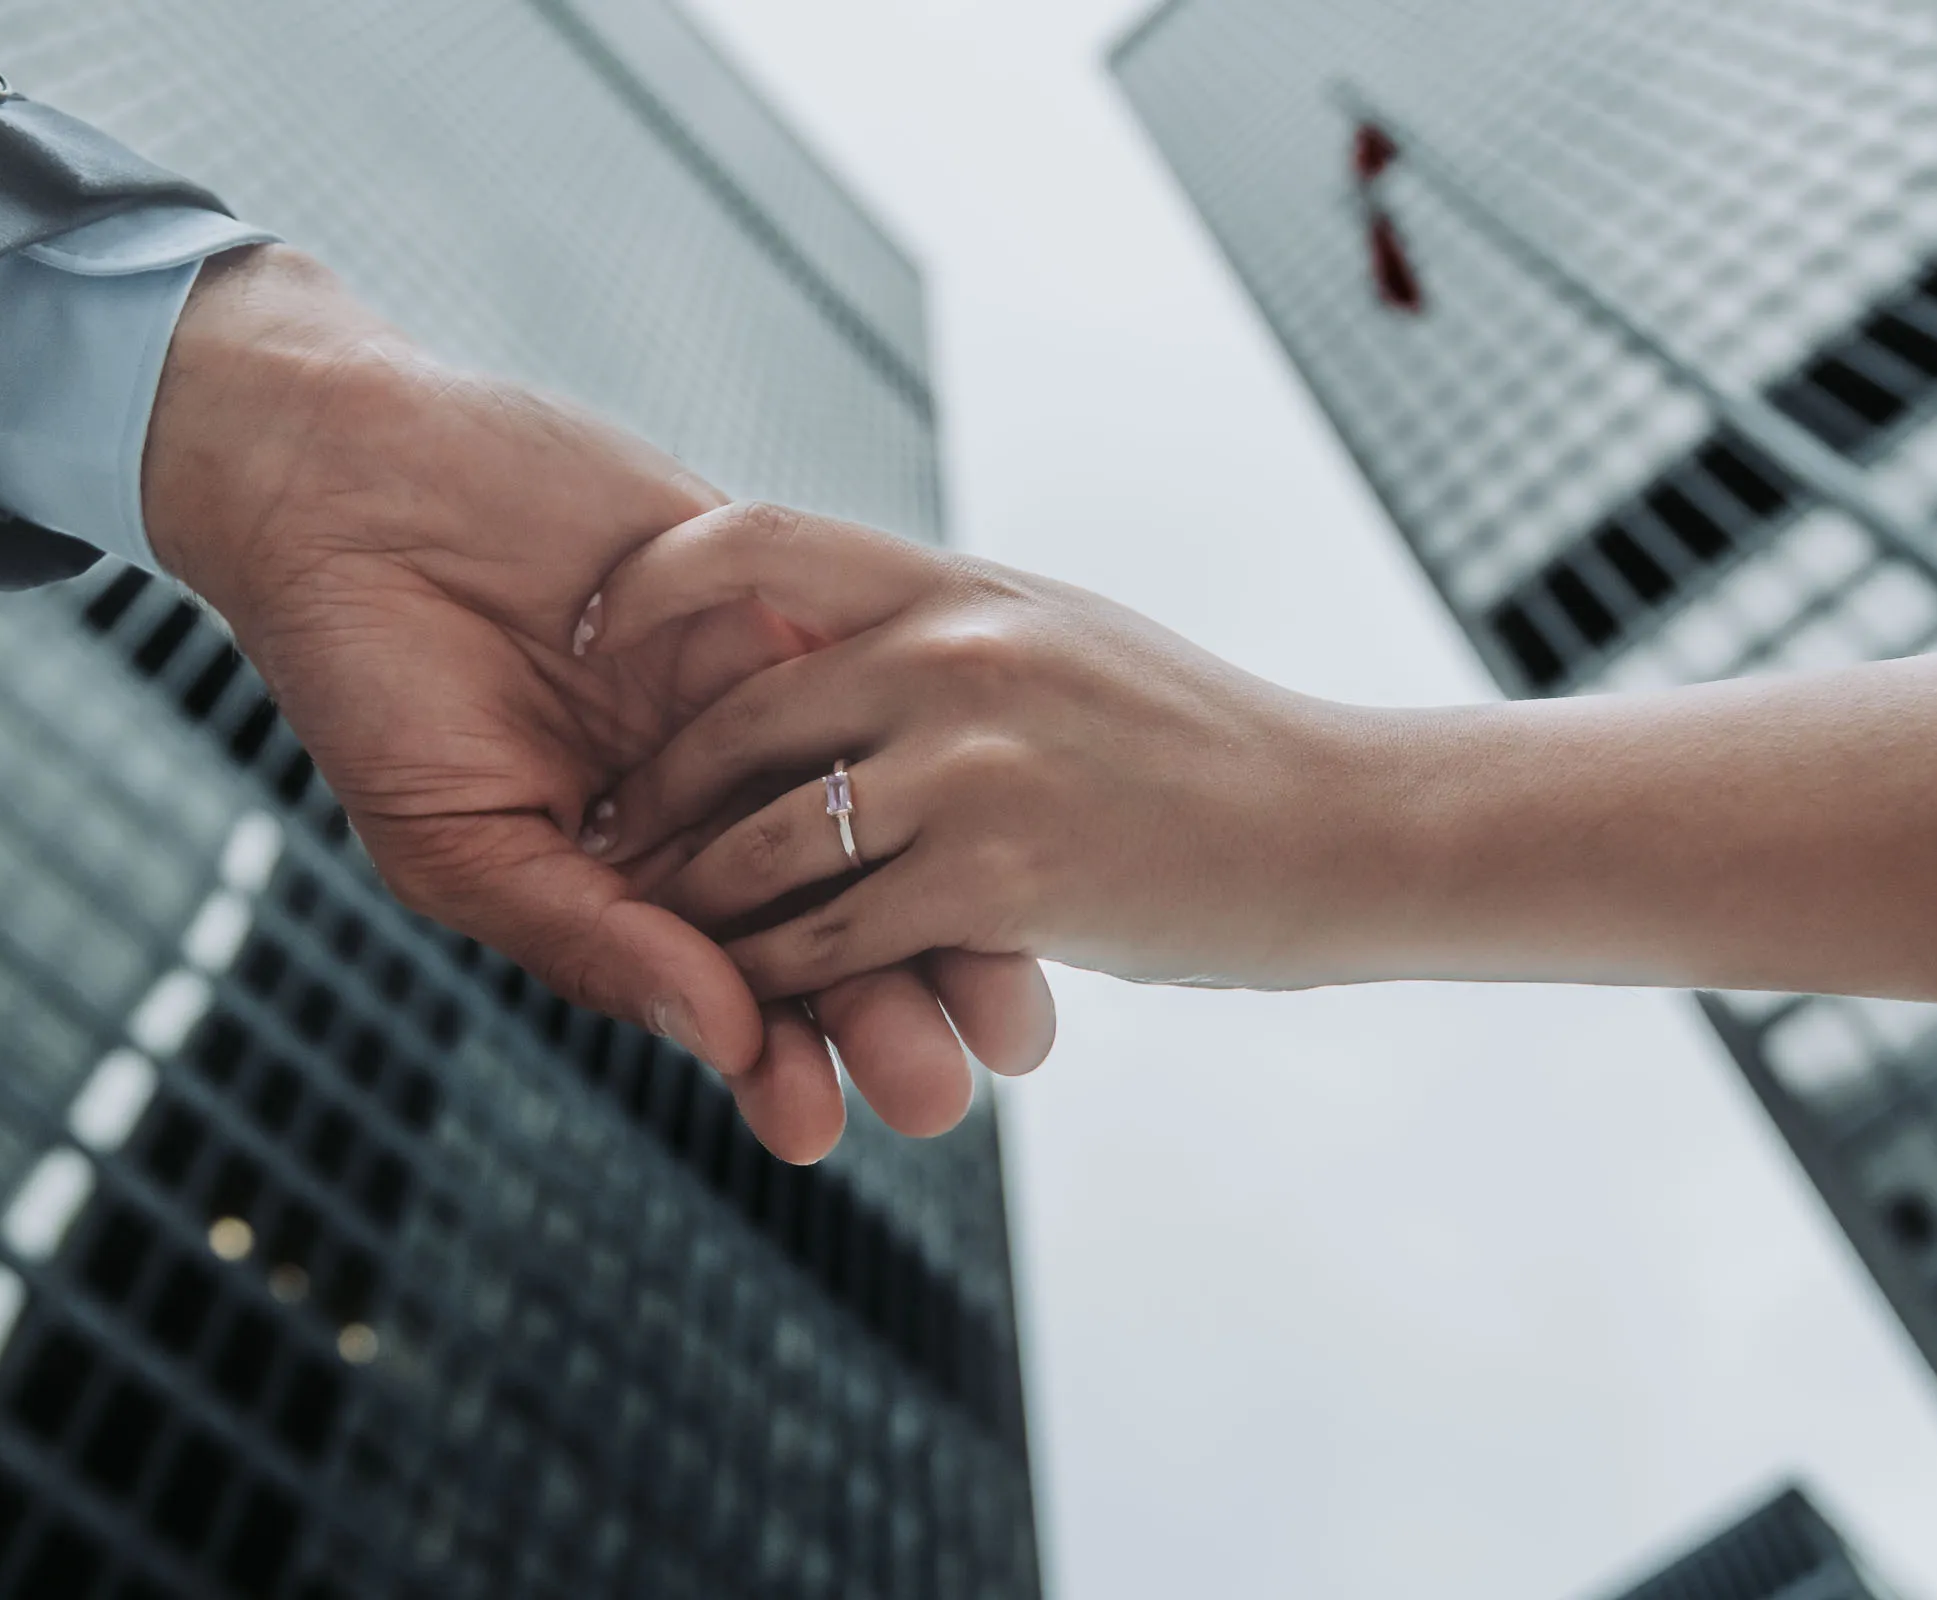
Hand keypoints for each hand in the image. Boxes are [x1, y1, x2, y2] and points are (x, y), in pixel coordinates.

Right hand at [139, 249, 1052, 1159]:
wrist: (349, 488)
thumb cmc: (374, 681)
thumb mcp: (462, 846)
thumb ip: (593, 939)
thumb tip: (723, 1039)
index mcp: (639, 885)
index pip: (737, 995)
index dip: (783, 1065)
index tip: (814, 1129)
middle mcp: (717, 806)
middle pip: (835, 928)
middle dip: (887, 1016)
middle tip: (934, 1091)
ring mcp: (755, 708)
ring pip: (870, 821)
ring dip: (932, 915)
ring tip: (980, 1004)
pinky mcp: (777, 600)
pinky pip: (862, 682)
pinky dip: (900, 748)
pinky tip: (935, 814)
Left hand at [582, 503, 1389, 994]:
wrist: (1343, 824)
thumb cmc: (1200, 742)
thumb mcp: (1062, 638)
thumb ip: (946, 631)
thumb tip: (832, 634)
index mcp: (963, 587)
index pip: (760, 539)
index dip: (652, 576)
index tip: (593, 621)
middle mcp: (955, 656)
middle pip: (734, 720)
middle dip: (648, 793)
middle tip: (598, 835)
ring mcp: (973, 767)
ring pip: (762, 844)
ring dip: (690, 899)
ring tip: (648, 924)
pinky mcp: (999, 881)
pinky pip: (826, 937)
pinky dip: (765, 975)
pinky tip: (742, 999)